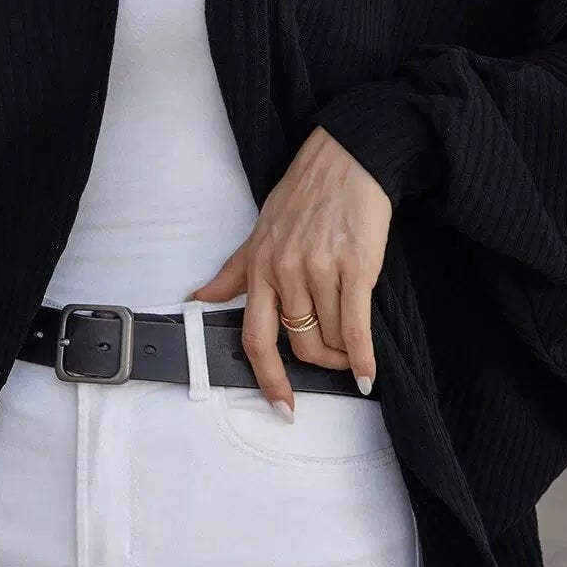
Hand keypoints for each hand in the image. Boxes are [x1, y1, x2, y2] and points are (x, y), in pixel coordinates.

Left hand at [188, 125, 391, 415]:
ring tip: (351, 349)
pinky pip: (357, 327)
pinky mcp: (355, 268)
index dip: (268, 378)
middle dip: (319, 363)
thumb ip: (232, 272)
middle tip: (333, 360)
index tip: (282, 406)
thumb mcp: (259, 232)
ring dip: (343, 355)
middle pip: (300, 345)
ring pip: (331, 339)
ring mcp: (320, 270)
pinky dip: (364, 358)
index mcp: (259, 267)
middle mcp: (285, 272)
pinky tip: (368, 373)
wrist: (346, 160)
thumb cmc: (302, 196)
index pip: (255, 337)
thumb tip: (198, 300)